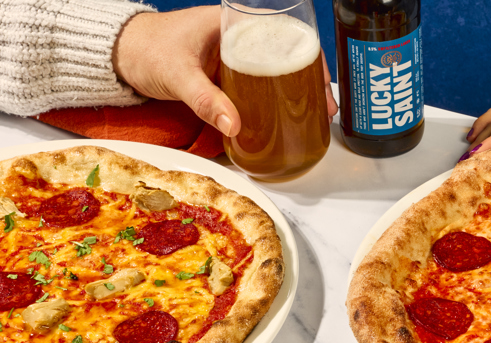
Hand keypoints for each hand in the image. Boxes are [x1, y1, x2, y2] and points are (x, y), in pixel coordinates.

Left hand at [112, 6, 338, 136]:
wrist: (117, 56)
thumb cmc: (144, 48)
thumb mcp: (177, 73)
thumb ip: (204, 99)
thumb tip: (234, 125)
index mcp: (233, 22)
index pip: (284, 31)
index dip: (310, 54)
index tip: (322, 79)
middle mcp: (238, 37)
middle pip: (286, 55)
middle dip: (310, 80)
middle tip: (325, 107)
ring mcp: (233, 58)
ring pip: (274, 73)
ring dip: (294, 94)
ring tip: (313, 116)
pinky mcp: (224, 78)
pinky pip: (256, 88)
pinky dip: (272, 103)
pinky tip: (283, 119)